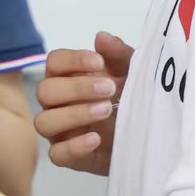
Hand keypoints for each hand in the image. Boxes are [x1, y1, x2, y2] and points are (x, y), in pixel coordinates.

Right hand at [34, 32, 133, 175]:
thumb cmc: (134, 99)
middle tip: (109, 89)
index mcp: (68, 78)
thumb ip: (119, 54)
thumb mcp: (134, 72)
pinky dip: (74, 146)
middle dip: (76, 88)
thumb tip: (101, 38)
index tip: (99, 62)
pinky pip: (57, 155)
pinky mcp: (70, 157)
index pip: (53, 62)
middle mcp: (58, 103)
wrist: (150, 136)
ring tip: (106, 110)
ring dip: (74, 114)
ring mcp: (61, 131)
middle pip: (45, 91)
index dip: (72, 60)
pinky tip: (96, 139)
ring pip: (44, 122)